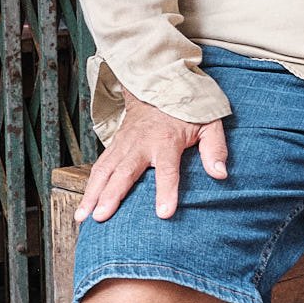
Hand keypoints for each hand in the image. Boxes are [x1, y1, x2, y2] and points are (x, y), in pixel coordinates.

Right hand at [76, 91, 229, 223]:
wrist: (160, 85)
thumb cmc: (187, 110)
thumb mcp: (210, 123)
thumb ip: (215, 148)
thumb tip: (220, 174)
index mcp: (167, 140)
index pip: (167, 169)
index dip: (166, 191)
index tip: (164, 213)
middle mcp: (141, 143)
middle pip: (124, 172)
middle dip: (111, 195)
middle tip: (101, 217)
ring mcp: (124, 144)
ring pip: (104, 171)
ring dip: (92, 194)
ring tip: (83, 218)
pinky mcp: (114, 145)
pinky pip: (99, 167)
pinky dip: (89, 186)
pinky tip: (83, 205)